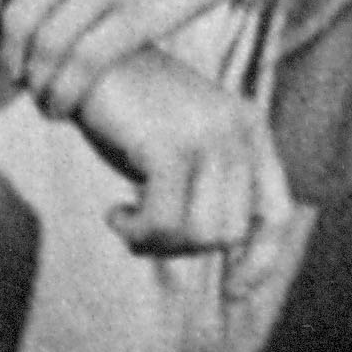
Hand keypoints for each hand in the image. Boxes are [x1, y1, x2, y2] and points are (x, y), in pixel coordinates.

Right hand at [76, 45, 287, 266]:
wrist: (77, 59)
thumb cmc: (124, 110)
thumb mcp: (180, 146)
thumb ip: (209, 187)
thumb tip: (226, 255)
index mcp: (249, 127)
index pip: (274, 212)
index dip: (260, 260)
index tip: (233, 292)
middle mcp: (237, 128)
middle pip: (229, 233)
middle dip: (182, 247)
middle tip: (143, 231)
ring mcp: (207, 134)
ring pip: (200, 234)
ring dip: (156, 242)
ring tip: (127, 221)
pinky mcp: (170, 144)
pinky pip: (164, 222)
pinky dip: (136, 232)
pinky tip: (114, 214)